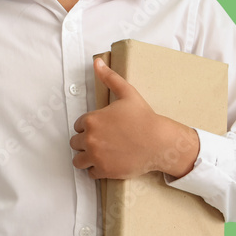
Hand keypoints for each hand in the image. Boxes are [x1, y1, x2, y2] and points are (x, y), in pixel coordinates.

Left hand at [70, 58, 199, 179]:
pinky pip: (90, 173)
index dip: (89, 126)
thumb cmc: (144, 118)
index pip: (79, 125)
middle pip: (75, 143)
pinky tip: (108, 162)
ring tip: (100, 153)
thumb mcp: (127, 93)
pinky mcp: (104, 170)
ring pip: (78, 160)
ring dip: (86, 157)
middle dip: (86, 141)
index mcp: (92, 120)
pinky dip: (96, 170)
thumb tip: (97, 62)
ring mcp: (96, 156)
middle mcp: (90, 139)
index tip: (102, 128)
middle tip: (102, 141)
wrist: (159, 142)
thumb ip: (109, 77)